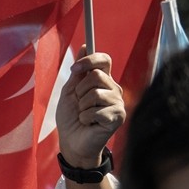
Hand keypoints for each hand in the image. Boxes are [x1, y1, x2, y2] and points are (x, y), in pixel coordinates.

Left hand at [54, 49, 124, 167]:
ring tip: (84, 116)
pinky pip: (96, 110)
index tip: (74, 69)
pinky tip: (89, 124)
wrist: (71, 142)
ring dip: (82, 107)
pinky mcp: (118, 117)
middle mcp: (113, 89)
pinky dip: (85, 118)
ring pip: (95, 94)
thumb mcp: (70, 91)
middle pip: (96, 76)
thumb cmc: (71, 118)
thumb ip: (79, 72)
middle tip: (79, 104)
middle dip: (80, 91)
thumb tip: (85, 46)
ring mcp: (118, 103)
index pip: (103, 60)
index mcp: (103, 81)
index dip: (89, 60)